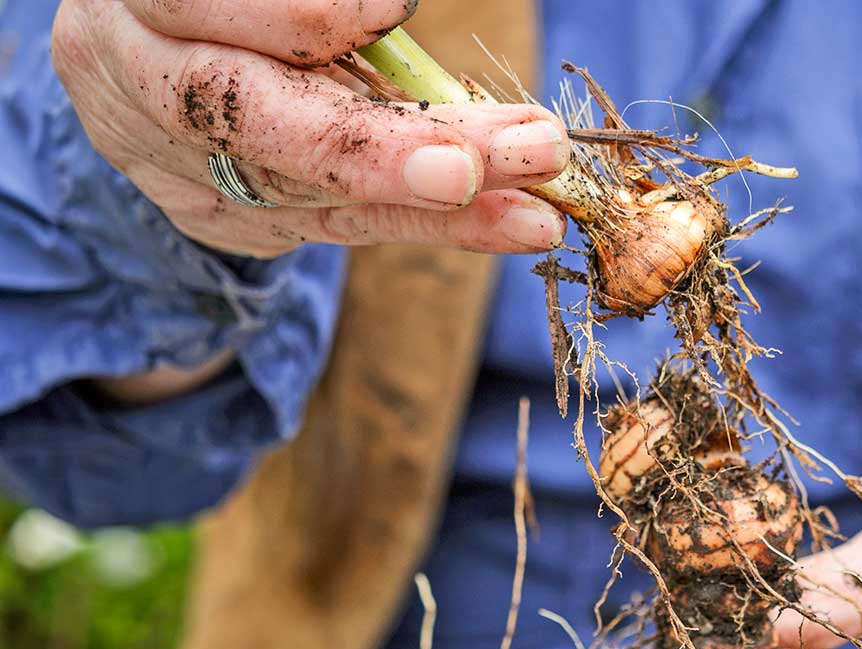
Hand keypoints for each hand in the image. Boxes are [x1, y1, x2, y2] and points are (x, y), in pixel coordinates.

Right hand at [51, 0, 567, 257]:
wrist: (135, 63)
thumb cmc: (215, 1)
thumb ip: (306, 7)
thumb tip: (391, 16)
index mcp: (139, 8)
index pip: (207, 10)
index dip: (299, 17)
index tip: (393, 8)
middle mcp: (149, 94)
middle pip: (268, 126)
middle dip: (386, 147)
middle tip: (501, 154)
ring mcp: (186, 173)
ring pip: (321, 197)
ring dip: (445, 207)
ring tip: (538, 208)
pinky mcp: (230, 220)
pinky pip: (341, 226)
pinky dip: (434, 224)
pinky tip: (514, 223)